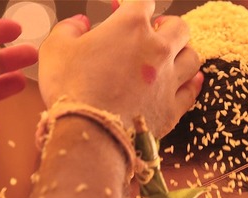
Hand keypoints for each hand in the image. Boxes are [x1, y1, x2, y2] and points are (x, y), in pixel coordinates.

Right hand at [38, 0, 202, 138]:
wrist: (89, 134)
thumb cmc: (71, 90)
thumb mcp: (55, 49)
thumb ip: (69, 29)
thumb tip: (80, 23)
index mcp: (130, 27)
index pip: (143, 2)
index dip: (133, 3)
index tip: (123, 8)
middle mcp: (157, 50)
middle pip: (179, 27)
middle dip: (167, 26)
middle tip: (155, 32)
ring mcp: (169, 80)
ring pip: (192, 57)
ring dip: (182, 53)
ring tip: (172, 57)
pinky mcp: (173, 108)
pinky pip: (192, 91)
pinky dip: (192, 83)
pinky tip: (190, 81)